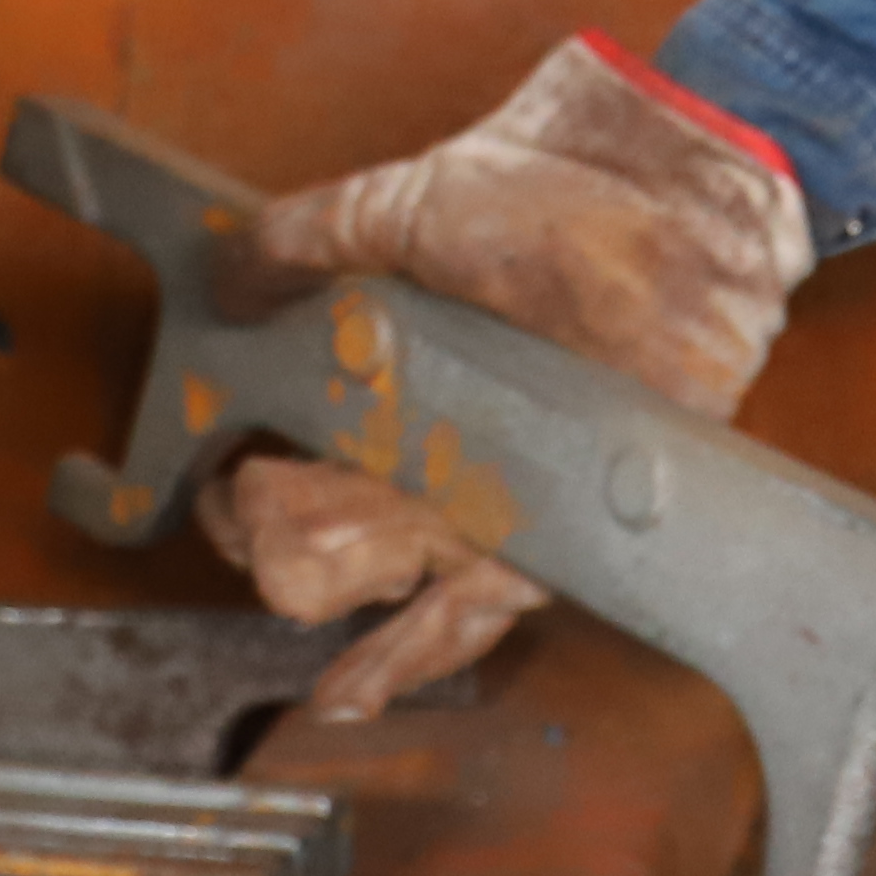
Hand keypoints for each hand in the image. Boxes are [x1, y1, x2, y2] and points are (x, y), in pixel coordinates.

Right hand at [194, 35, 813, 715]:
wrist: (664, 190)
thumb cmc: (547, 186)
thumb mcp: (402, 204)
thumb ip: (306, 239)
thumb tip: (223, 272)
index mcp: (391, 378)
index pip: (290, 457)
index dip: (241, 481)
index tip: (211, 476)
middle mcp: (436, 447)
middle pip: (328, 532)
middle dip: (281, 539)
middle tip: (259, 513)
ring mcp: (494, 491)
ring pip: (391, 576)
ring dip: (337, 590)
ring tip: (300, 586)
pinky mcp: (558, 524)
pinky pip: (482, 606)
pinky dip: (417, 649)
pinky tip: (353, 689)